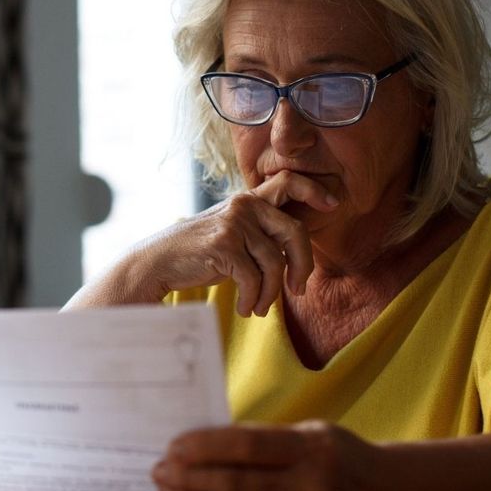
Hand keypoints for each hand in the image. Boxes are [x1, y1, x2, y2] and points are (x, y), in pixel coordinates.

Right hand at [65, 170, 337, 314]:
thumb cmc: (197, 255)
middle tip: (299, 290)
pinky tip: (244, 309)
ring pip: (275, 263)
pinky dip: (253, 299)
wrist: (156, 262)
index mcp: (247, 200)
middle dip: (303, 266)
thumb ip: (260, 237)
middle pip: (295, 232)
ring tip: (259, 308)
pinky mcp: (224, 245)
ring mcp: (234, 224)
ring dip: (270, 294)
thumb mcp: (231, 237)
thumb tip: (298, 260)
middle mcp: (243, 205)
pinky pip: (255, 278)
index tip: (333, 204)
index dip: (314, 190)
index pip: (287, 181)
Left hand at [151, 421, 388, 490]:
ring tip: (166, 487)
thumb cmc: (336, 455)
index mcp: (312, 451)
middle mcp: (309, 490)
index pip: (247, 446)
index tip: (174, 445)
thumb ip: (261, 438)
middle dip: (189, 477)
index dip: (205, 446)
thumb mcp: (308, 433)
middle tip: (158, 468)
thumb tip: (199, 444)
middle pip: (235, 484)